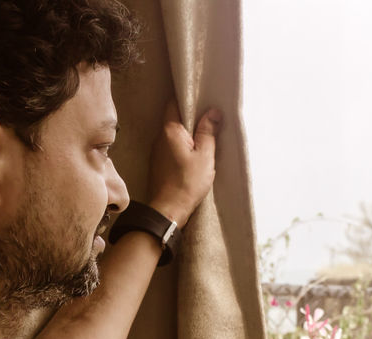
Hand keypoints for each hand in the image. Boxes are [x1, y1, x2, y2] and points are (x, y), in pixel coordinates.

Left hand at [147, 100, 222, 226]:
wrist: (168, 209)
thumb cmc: (187, 183)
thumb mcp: (205, 156)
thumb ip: (208, 132)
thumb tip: (213, 112)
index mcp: (171, 130)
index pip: (175, 102)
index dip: (187, 96)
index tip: (201, 96)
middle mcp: (160, 137)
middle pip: (174, 117)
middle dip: (190, 115)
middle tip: (208, 115)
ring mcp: (158, 150)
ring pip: (173, 132)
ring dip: (187, 131)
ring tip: (204, 134)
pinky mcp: (159, 162)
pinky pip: (171, 145)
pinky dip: (182, 144)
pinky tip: (194, 151)